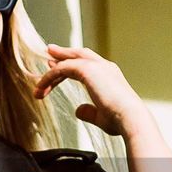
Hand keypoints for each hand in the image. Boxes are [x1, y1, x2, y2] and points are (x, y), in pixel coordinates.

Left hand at [33, 44, 151, 137]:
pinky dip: (50, 76)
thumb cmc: (120, 120)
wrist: (129, 117)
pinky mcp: (87, 69)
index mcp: (110, 75)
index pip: (89, 64)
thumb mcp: (101, 116)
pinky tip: (42, 84)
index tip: (58, 66)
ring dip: (54, 65)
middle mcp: (104, 67)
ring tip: (42, 68)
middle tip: (50, 52)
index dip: (72, 64)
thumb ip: (89, 112)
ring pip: (70, 59)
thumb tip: (78, 110)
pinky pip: (62, 68)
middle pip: (80, 54)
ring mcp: (96, 66)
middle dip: (64, 53)